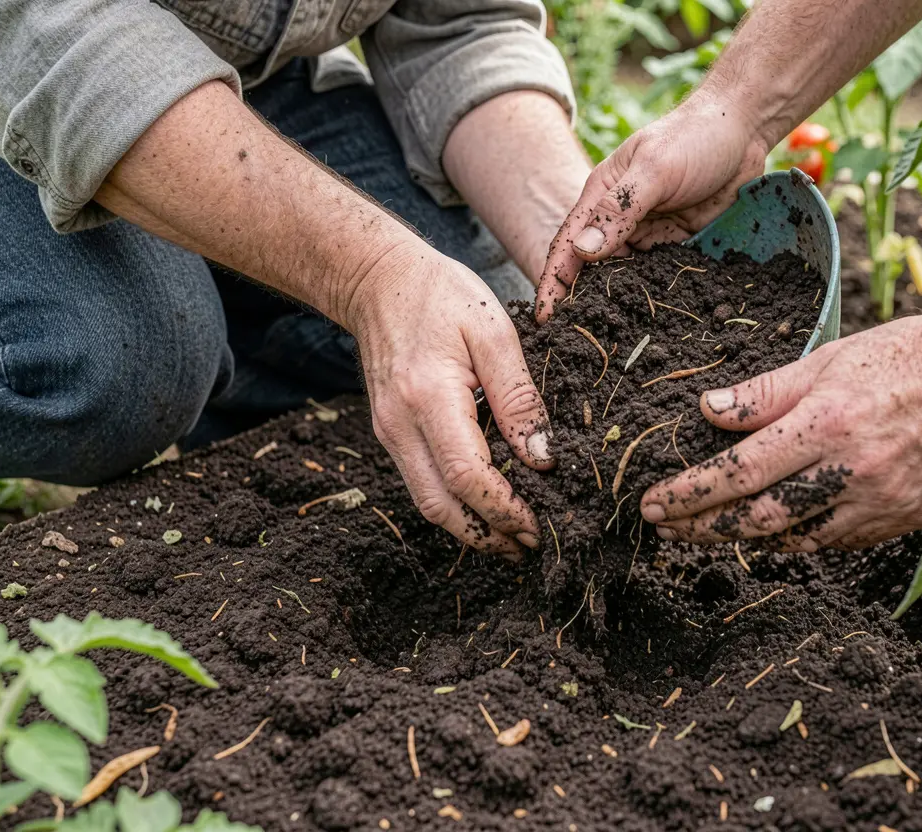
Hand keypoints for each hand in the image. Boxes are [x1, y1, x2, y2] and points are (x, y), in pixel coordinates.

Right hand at [349, 242, 553, 557]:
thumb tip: (543, 457)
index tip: (537, 525)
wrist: (377, 280)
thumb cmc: (440, 294)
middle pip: (441, 505)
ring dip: (469, 528)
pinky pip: (422, 482)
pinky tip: (485, 505)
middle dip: (487, 536)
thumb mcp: (494, 331)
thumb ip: (520, 397)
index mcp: (428, 397)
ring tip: (512, 539)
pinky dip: (454, 504)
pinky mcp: (389, 432)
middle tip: (529, 548)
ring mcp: (388, 431)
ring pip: (428, 502)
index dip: (503, 509)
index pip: (466, 475)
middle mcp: (400, 424)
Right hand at [535, 95, 768, 320]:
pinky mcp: (675, 244)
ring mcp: (647, 234)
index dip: (552, 284)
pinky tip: (650, 324)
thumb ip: (618, 210)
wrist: (744, 129)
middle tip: (574, 345)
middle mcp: (618, 220)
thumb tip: (583, 254)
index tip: (544, 320)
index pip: (566, 248)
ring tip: (610, 343)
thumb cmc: (693, 137)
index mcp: (599, 198)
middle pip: (590, 270)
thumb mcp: (654, 170)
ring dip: (615, 306)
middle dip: (580, 304)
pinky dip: (651, 298)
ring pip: (623, 278)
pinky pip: (657, 276)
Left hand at [639, 308, 921, 549]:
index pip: (739, 474)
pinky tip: (772, 528)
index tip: (652, 504)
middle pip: (759, 520)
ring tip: (707, 530)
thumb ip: (765, 392)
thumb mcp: (829, 359)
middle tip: (666, 528)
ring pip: (795, 540)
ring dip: (745, 539)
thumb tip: (707, 412)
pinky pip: (834, 541)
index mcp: (828, 426)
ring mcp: (883, 504)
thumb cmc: (908, 355)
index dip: (690, 494)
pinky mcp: (905, 520)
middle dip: (704, 527)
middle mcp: (853, 473)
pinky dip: (796, 538)